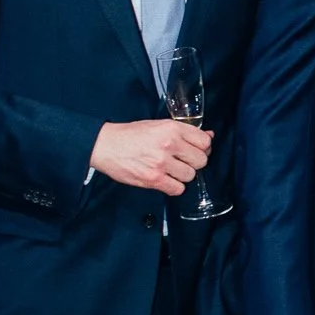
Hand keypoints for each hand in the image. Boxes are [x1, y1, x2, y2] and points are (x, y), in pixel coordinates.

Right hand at [90, 119, 211, 195]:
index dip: (203, 148)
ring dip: (182, 175)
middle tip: (181, 160)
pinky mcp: (153, 179)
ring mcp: (161, 163)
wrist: (105, 145)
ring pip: (190, 176)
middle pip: (201, 160)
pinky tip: (165, 179)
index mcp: (172, 128)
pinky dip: (173, 186)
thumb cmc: (131, 135)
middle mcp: (169, 144)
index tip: (196, 150)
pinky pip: (177, 189)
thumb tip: (209, 136)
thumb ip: (184, 131)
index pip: (205, 142)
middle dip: (193, 162)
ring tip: (170, 169)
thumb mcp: (159, 125)